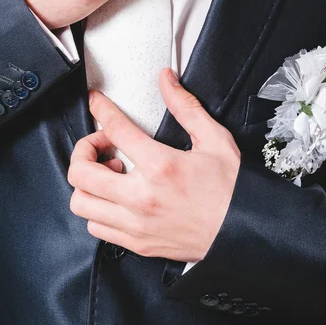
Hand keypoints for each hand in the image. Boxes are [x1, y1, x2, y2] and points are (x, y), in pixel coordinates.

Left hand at [68, 69, 240, 261]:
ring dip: (87, 183)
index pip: (115, 129)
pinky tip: (115, 198)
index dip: (100, 109)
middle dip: (83, 150)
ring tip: (109, 174)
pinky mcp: (137, 243)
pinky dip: (97, 209)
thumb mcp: (214, 139)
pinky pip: (96, 228)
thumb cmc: (231, 189)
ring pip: (81, 203)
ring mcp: (136, 224)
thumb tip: (167, 81)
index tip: (96, 103)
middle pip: (81, 172)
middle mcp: (142, 198)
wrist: (244, 231)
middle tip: (102, 144)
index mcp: (161, 166)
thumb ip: (186, 107)